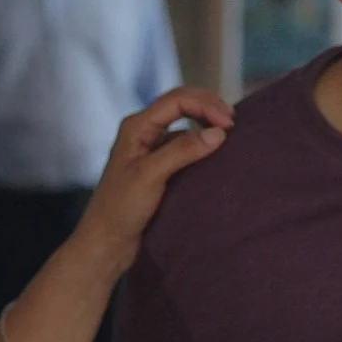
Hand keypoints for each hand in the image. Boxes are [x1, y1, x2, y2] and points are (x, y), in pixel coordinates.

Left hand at [77, 87, 234, 263]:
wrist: (107, 241)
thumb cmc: (121, 208)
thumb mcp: (151, 176)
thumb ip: (182, 151)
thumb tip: (219, 133)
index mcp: (136, 126)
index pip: (176, 100)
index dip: (205, 105)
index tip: (229, 124)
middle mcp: (143, 131)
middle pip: (180, 104)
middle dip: (208, 107)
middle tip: (234, 122)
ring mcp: (150, 147)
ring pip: (183, 123)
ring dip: (205, 121)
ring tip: (228, 132)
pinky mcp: (157, 165)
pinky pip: (183, 144)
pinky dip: (200, 141)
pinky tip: (213, 151)